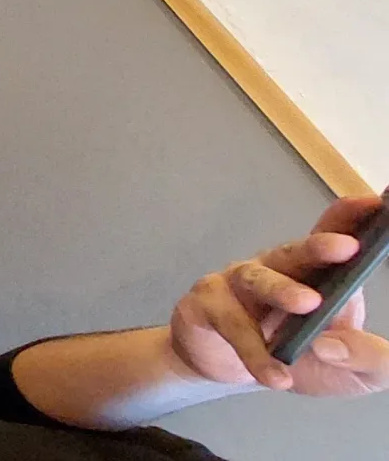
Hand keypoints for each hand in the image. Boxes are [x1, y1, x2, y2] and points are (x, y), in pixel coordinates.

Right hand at [170, 196, 388, 396]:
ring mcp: (239, 284)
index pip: (336, 234)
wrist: (231, 374)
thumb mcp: (355, 371)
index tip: (375, 202)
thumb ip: (369, 358)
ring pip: (258, 279)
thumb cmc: (300, 361)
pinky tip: (277, 375)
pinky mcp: (207, 306)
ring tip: (307, 305)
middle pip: (296, 251)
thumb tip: (335, 345)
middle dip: (319, 246)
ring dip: (281, 289)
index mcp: (318, 273)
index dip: (353, 217)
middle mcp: (277, 269)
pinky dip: (255, 352)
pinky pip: (233, 326)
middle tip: (346, 248)